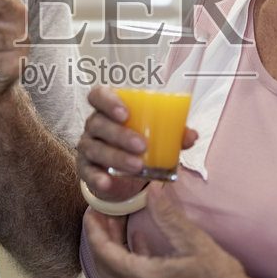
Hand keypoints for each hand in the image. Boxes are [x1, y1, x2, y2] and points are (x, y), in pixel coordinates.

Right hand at [76, 85, 197, 203]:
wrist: (123, 173)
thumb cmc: (138, 143)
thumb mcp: (156, 137)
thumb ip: (172, 133)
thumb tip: (191, 135)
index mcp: (109, 109)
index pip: (98, 95)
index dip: (108, 101)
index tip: (125, 113)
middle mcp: (95, 124)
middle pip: (99, 123)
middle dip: (120, 134)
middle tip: (142, 145)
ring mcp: (88, 146)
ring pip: (95, 148)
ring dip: (116, 156)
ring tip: (138, 166)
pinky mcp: (85, 168)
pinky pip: (87, 171)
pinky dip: (96, 177)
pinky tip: (108, 182)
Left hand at [82, 194, 256, 277]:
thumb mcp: (194, 242)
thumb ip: (168, 216)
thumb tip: (152, 190)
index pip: (103, 252)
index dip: (94, 229)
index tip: (92, 209)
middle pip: (104, 264)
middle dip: (99, 237)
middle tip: (100, 212)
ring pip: (115, 273)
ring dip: (111, 248)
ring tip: (115, 223)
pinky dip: (127, 260)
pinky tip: (138, 241)